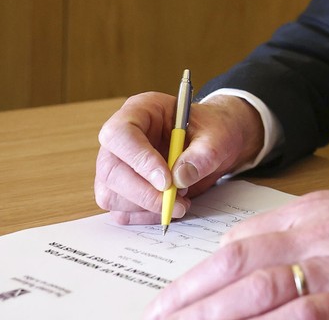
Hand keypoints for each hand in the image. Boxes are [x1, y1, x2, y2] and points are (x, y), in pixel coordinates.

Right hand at [94, 93, 264, 224]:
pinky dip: (145, 216)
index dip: (139, 160)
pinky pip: (121, 211)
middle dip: (143, 193)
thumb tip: (179, 179)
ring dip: (145, 207)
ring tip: (179, 201)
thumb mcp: (218, 135)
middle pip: (110, 170)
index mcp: (140, 111)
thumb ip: (203, 154)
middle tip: (175, 202)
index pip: (120, 134)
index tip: (166, 180)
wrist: (214, 143)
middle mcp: (121, 139)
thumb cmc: (213, 130)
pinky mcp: (122, 189)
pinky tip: (169, 208)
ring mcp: (117, 165)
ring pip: (111, 195)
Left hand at [144, 164, 328, 319]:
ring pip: (260, 294)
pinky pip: (308, 317)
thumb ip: (298, 236)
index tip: (165, 303)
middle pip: (235, 272)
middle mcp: (313, 238)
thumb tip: (249, 262)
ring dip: (216, 318)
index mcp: (306, 216)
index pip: (234, 246)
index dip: (194, 278)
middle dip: (189, 304)